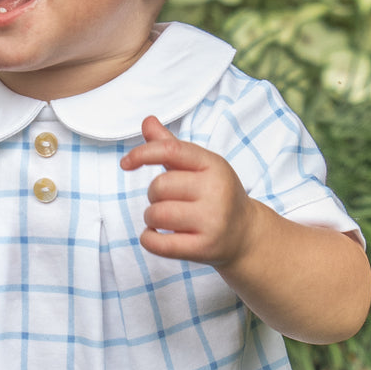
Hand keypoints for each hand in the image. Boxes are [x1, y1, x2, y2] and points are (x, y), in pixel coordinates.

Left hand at [119, 115, 257, 266]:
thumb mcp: (199, 166)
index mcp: (213, 165)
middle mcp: (216, 191)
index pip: (171, 150)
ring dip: (150, 218)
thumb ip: (170, 145)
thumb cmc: (214, 194)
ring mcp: (212, 221)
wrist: (245, 234)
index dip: (142, 153)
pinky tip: (156, 235)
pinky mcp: (204, 248)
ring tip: (164, 219)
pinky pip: (158, 244)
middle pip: (159, 186)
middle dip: (153, 194)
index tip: (125, 163)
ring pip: (156, 214)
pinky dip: (149, 239)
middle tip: (167, 201)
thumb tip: (147, 121)